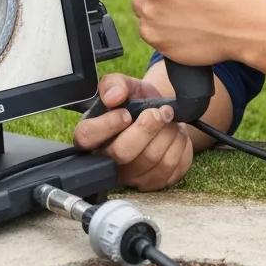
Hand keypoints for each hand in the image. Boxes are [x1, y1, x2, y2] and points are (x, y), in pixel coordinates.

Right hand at [73, 73, 193, 190]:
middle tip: (159, 112)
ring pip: (150, 160)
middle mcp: (106, 160)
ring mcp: (129, 176)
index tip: (127, 113)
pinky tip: (175, 135)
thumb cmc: (137, 102)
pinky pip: (170, 167)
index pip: (87, 136)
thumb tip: (113, 96)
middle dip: (146, 128)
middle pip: (121, 153)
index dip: (108, 124)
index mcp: (92, 135)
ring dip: (167, 134)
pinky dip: (179, 146)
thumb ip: (114, 83)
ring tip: (168, 120)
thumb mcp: (125, 85)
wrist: (161, 113)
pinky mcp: (152, 182)